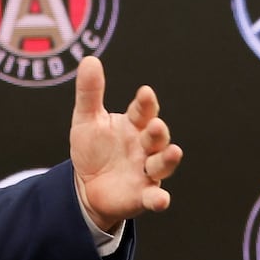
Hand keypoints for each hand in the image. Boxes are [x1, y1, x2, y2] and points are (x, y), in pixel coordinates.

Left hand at [69, 57, 181, 231]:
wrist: (86, 186)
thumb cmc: (92, 149)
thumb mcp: (86, 120)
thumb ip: (90, 92)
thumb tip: (89, 59)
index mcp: (134, 125)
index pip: (143, 111)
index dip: (145, 103)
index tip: (145, 93)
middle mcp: (145, 147)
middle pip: (156, 137)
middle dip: (157, 131)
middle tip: (155, 125)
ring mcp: (146, 171)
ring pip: (162, 164)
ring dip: (168, 159)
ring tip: (173, 152)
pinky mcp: (143, 195)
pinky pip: (154, 197)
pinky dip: (159, 199)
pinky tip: (161, 200)